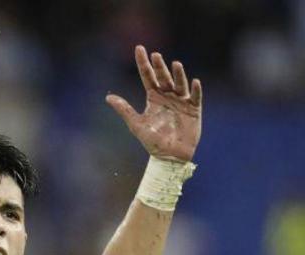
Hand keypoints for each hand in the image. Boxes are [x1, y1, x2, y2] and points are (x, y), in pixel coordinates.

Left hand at [106, 46, 201, 161]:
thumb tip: (108, 97)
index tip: (139, 48)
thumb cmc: (152, 141)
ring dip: (178, 75)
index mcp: (153, 97)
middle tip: (155, 56)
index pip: (147, 76)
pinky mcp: (193, 110)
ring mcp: (181, 102)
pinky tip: (194, 82)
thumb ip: (124, 109)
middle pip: (163, 77)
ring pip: (179, 84)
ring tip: (175, 64)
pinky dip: (195, 90)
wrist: (169, 156)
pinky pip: (196, 98)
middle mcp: (167, 96)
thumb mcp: (136, 124)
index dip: (143, 63)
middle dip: (159, 66)